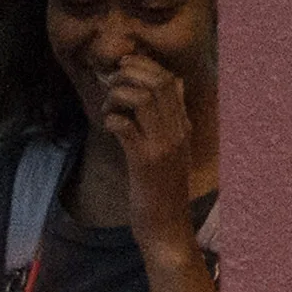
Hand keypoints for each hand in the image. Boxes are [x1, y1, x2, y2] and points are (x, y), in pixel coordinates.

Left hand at [100, 54, 194, 256]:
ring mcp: (162, 145)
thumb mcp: (171, 150)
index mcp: (183, 126)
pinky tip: (108, 127)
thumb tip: (169, 87)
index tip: (122, 66)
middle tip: (110, 82)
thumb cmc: (161, 188)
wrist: (167, 226)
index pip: (169, 80)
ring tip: (107, 108)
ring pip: (141, 99)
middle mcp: (176, 131)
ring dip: (117, 95)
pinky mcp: (144, 161)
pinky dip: (111, 119)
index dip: (143, 65)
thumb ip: (169, 120)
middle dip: (128, 74)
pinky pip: (125, 126)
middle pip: (157, 82)